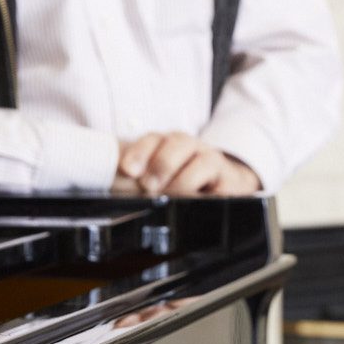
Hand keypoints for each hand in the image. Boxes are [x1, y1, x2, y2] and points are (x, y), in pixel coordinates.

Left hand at [117, 133, 261, 195]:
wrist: (226, 183)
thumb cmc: (183, 180)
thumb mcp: (157, 177)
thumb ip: (135, 180)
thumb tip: (112, 190)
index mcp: (170, 143)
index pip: (153, 140)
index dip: (139, 152)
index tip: (127, 170)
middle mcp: (192, 148)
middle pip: (178, 144)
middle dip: (162, 164)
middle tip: (149, 186)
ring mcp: (214, 163)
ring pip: (203, 162)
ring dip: (184, 181)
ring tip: (172, 197)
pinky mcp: (231, 183)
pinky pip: (223, 187)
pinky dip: (211, 195)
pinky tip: (199, 203)